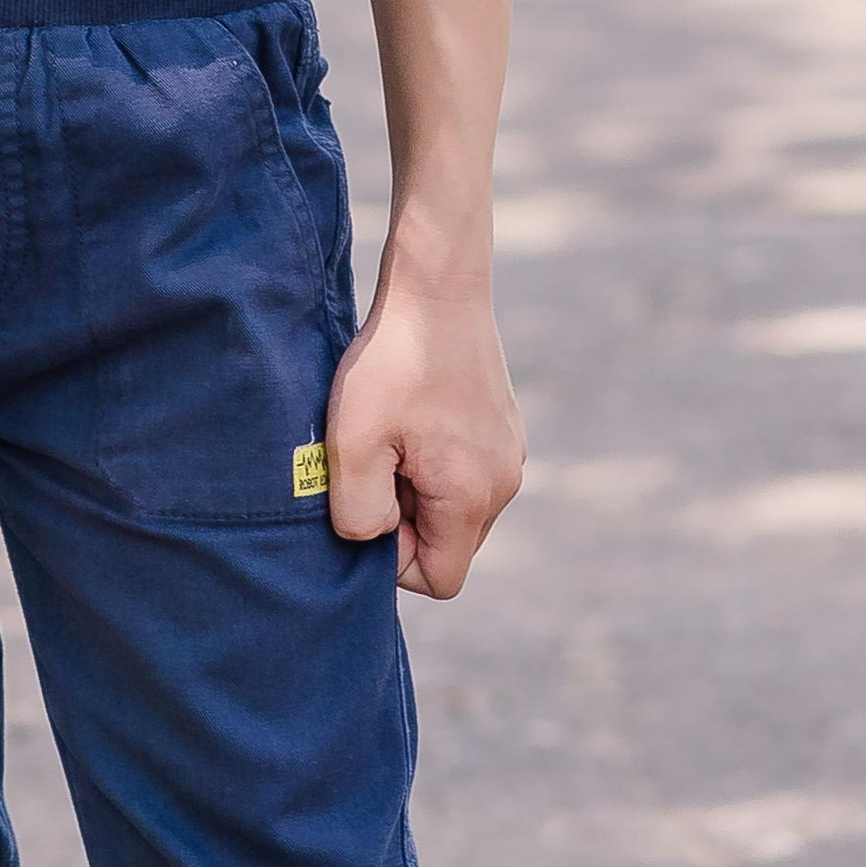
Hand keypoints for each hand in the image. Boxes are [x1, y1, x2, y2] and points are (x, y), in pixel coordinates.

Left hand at [325, 279, 525, 599]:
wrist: (439, 286)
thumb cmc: (393, 363)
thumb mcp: (354, 443)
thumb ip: (359, 513)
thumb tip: (377, 541)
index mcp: (474, 497)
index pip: (440, 580)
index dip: (396, 557)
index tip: (370, 498)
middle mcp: (505, 482)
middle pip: (450, 544)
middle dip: (407, 520)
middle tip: (377, 460)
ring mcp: (510, 453)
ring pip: (457, 506)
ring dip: (419, 486)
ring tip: (393, 432)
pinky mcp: (504, 427)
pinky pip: (467, 471)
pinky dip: (435, 458)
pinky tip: (411, 412)